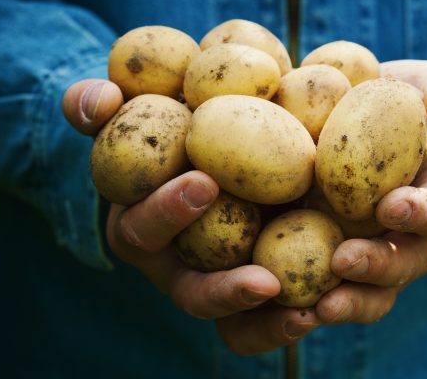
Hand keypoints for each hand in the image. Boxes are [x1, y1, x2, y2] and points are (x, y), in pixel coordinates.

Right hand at [62, 80, 318, 354]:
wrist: (226, 138)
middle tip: (264, 282)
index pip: (144, 229)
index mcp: (143, 227)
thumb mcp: (138, 108)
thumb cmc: (175, 124)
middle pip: (193, 295)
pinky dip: (292, 319)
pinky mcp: (261, 288)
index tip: (204, 182)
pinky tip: (326, 308)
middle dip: (223, 291)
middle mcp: (180, 266)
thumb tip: (100, 100)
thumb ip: (102, 104)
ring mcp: (221, 283)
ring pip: (235, 324)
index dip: (167, 211)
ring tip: (305, 315)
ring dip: (267, 324)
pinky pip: (271, 320)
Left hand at [315, 60, 426, 323]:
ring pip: (370, 296)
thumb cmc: (389, 102)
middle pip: (404, 265)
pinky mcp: (330, 269)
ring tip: (317, 309)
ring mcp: (371, 259)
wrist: (345, 124)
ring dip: (348, 303)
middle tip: (344, 260)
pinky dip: (306, 309)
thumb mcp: (420, 84)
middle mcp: (408, 239)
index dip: (422, 213)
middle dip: (378, 267)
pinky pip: (325, 297)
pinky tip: (280, 308)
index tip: (391, 205)